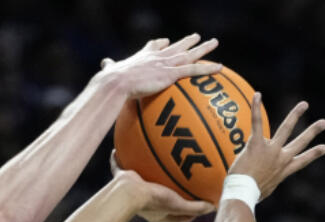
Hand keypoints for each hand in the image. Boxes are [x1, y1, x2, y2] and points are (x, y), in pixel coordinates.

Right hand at [99, 34, 221, 99]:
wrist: (116, 83)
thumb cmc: (110, 80)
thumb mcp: (110, 70)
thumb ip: (110, 67)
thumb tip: (104, 63)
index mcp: (143, 57)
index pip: (154, 47)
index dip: (161, 44)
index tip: (166, 41)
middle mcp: (157, 57)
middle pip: (176, 47)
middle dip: (187, 41)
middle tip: (197, 36)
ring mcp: (166, 64)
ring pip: (189, 55)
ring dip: (203, 49)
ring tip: (214, 43)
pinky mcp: (171, 73)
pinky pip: (194, 70)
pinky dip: (208, 68)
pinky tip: (220, 67)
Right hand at [111, 151, 214, 221]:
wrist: (127, 194)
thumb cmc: (152, 200)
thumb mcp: (178, 204)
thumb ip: (195, 207)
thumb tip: (213, 206)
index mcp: (158, 214)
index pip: (178, 216)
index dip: (191, 213)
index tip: (202, 206)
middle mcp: (146, 204)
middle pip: (161, 198)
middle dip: (170, 192)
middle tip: (181, 184)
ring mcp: (134, 191)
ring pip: (142, 181)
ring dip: (148, 174)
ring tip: (155, 163)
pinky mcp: (122, 178)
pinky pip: (119, 167)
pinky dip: (117, 159)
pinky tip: (117, 149)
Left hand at [227, 95, 324, 199]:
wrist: (243, 194)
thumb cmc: (248, 195)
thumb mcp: (261, 190)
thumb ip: (262, 182)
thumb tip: (256, 185)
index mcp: (283, 171)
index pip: (302, 161)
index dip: (313, 154)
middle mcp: (281, 158)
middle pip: (300, 143)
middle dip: (312, 131)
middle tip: (324, 122)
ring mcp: (270, 150)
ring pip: (286, 129)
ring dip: (296, 115)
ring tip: (304, 104)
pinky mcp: (257, 144)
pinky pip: (257, 123)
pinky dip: (256, 108)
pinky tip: (257, 95)